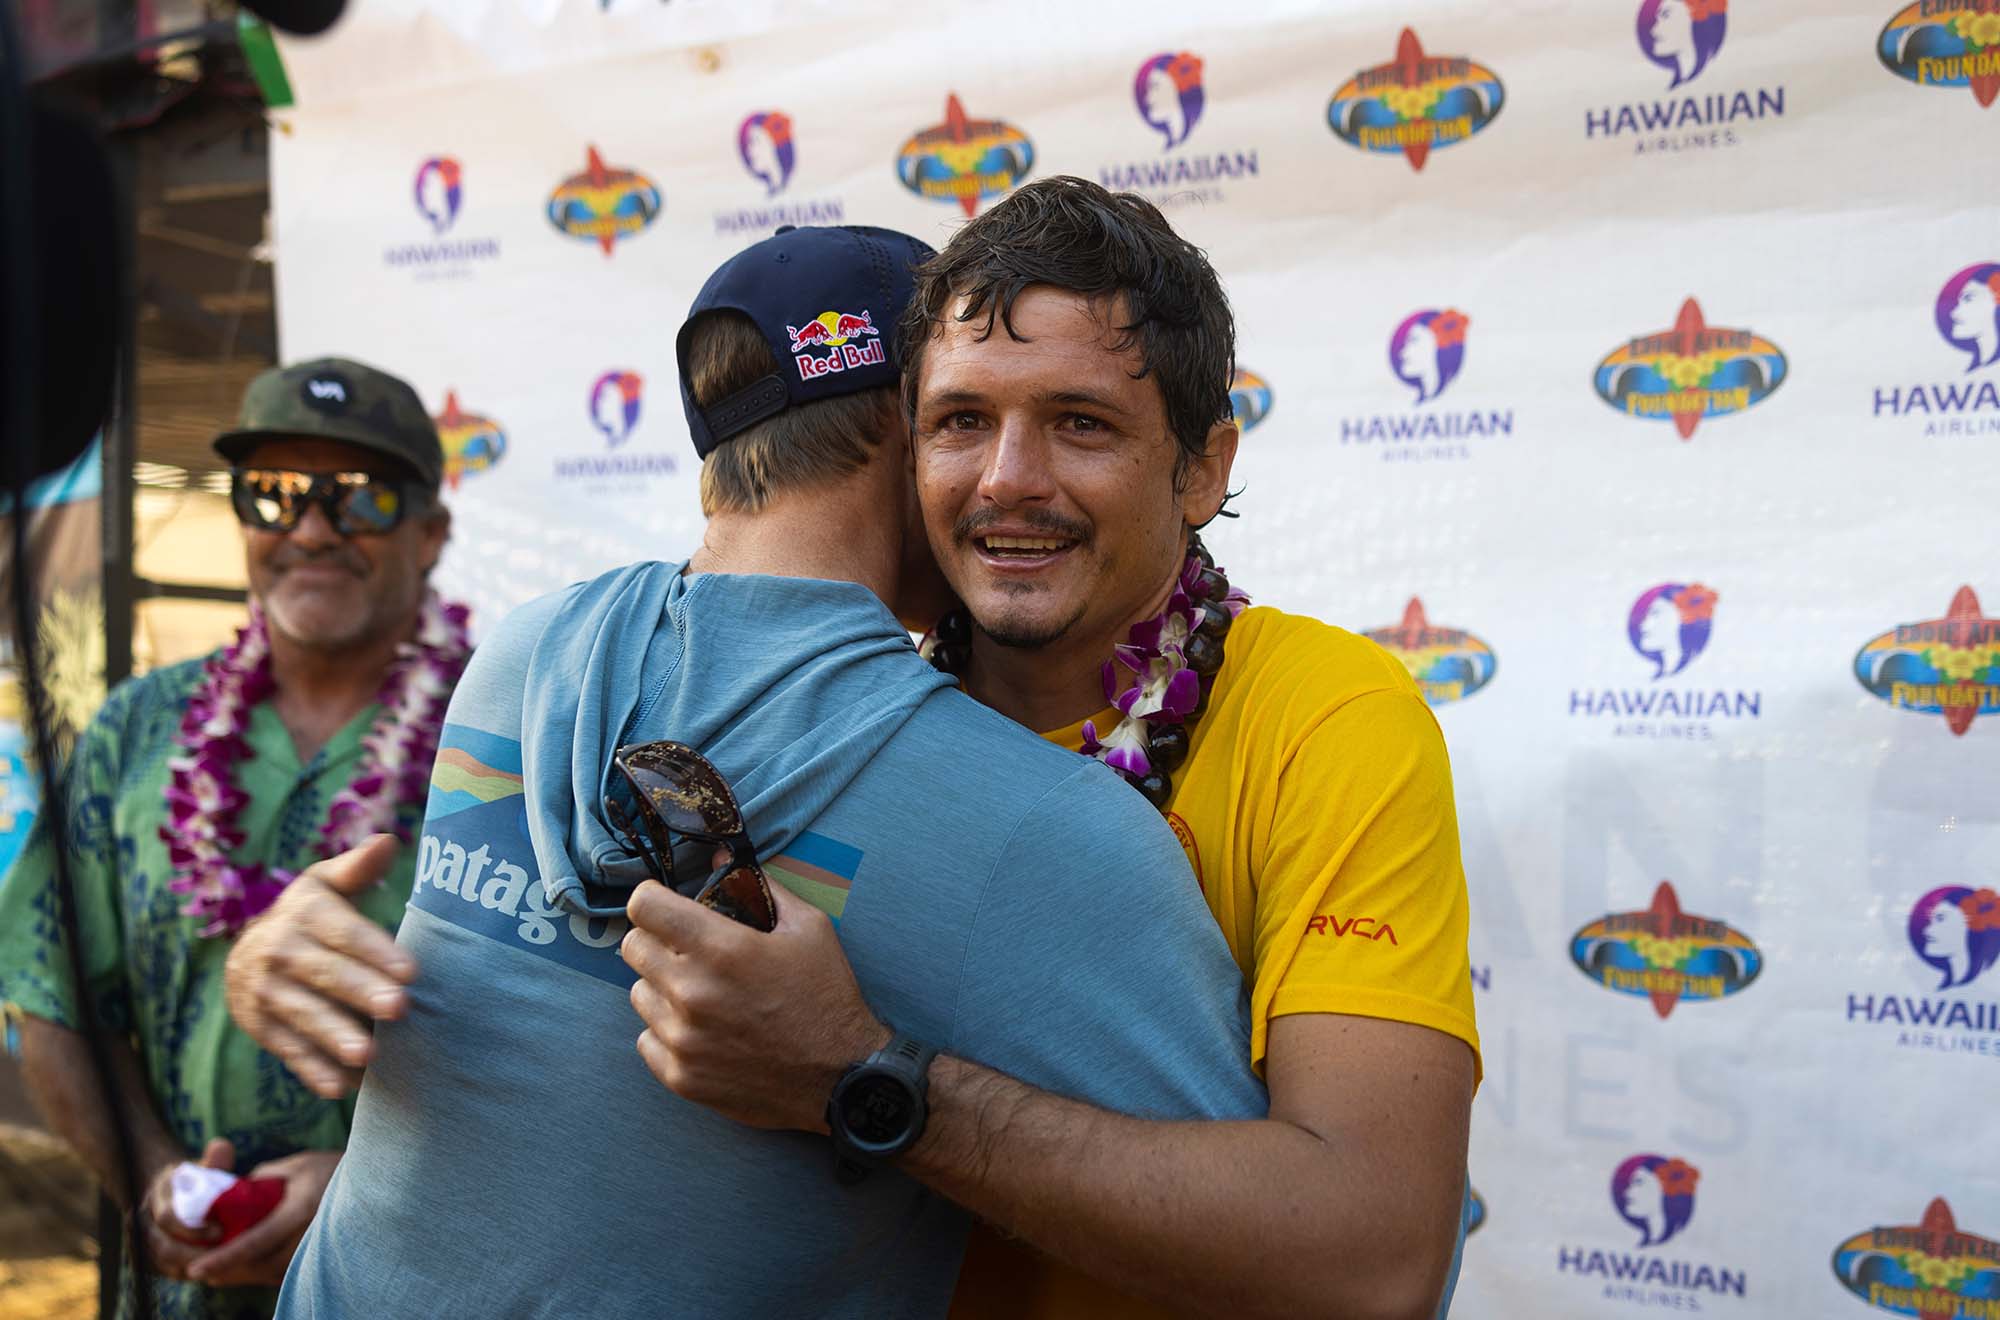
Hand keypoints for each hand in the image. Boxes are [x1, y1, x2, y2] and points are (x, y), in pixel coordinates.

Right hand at [142, 1138, 228, 1280]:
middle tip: (222, 1255)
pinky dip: (184, 1273)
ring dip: (190, 1268)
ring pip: (162, 1264)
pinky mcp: (147, 1256)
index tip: (220, 1231)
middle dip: (194, 1254)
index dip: (194, 1229)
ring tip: (217, 1266)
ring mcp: (143, 1239)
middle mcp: (145, 1219)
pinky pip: (162, 1271)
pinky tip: (206, 1272)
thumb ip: (215, 1159)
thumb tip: (221, 1147)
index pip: (169, 1218)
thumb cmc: (195, 1178)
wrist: (170, 1191)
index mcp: (159, 1196)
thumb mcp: (204, 1166)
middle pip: (163, 1247)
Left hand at [185, 1149, 340, 1288]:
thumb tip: (233, 1196)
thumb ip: (263, 1180)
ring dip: (244, 1275)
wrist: (374, 1179)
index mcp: (301, 1208)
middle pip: (261, 1266)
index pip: (255, 1241)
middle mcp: (311, 1233)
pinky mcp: (323, 1257)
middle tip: (200, 1272)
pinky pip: (287, 1272)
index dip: (224, 1258)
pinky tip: (247, 1269)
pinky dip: (263, 1273)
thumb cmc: (333, 1167)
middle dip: (229, 1272)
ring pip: (273, 1274)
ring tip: (216, 1273)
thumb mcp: (297, 1165)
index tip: (196, 1269)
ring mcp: (319, 1248)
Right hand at [224, 835, 419, 1097]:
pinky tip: (340, 1085)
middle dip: (362, 992)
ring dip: (334, 1037)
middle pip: (324, 974)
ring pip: (302, 1015)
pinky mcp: (259, 1027)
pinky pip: (286, 1049)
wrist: (248, 951)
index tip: (411, 970)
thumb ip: (358, 868)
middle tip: (401, 1009)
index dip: (375, 950)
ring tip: (369, 1054)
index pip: (342, 931)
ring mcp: (264, 992)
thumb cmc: (311, 914)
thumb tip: (388, 842)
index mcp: (303, 912)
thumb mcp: (327, 884)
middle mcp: (278, 950)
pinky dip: (312, 1069)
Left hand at [622, 876, 888, 1132]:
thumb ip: (760, 887)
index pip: (644, 905)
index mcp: (721, 948)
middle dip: (658, 940)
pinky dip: (667, 1032)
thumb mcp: (809, 928)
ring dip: (662, 988)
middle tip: (689, 950)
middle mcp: (691, 992)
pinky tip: (703, 1031)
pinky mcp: (679, 1076)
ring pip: (638, 994)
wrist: (840, 1078)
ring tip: (701, 995)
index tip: (666, 906)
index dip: (653, 899)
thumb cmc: (826, 998)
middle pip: (632, 947)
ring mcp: (682, 1038)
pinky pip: (646, 1039)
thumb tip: (720, 858)